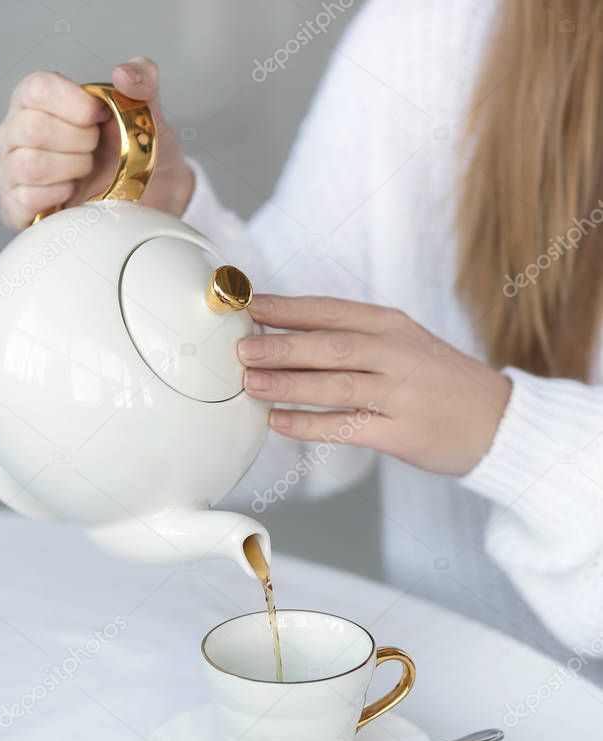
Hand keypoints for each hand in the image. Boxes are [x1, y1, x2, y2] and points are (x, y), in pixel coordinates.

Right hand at [0, 57, 193, 229]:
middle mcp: (15, 130)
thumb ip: (142, 77)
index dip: (77, 106)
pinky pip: (24, 200)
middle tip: (96, 148)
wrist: (145, 193)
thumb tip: (123, 75)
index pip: (38, 89)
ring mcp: (11, 169)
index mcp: (36, 97)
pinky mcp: (15, 207)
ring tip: (85, 169)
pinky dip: (56, 197)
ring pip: (29, 165)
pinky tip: (72, 192)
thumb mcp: (145, 108)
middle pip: (33, 128)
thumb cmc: (134, 148)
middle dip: (80, 141)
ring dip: (71, 169)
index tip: (100, 117)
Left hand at [238, 295, 511, 475]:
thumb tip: (285, 333)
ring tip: (250, 382)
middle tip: (241, 347)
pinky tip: (278, 421)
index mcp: (394, 326)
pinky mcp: (402, 434)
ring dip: (289, 384)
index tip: (250, 306)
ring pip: (337, 385)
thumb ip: (353, 338)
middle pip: (331, 346)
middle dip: (282, 345)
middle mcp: (398, 355)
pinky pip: (348, 428)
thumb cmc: (439, 382)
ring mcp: (402, 395)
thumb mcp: (404, 345)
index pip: (332, 311)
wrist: (498, 421)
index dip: (288, 308)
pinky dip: (309, 425)